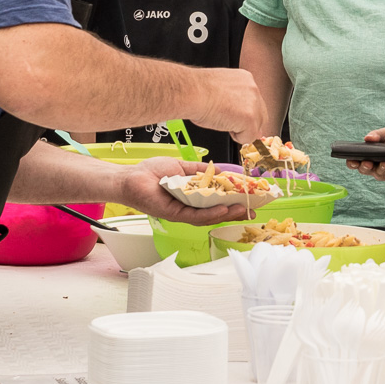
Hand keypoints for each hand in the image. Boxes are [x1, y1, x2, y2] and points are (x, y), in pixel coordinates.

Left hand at [115, 158, 246, 225]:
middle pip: (217, 212)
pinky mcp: (174, 214)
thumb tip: (220, 169)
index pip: (218, 200)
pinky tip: (221, 209)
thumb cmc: (152, 172)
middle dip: (236, 211)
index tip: (250, 198)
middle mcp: (189, 206)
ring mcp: (182, 212)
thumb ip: (201, 170)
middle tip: (253, 209)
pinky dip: (209, 213)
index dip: (234, 200)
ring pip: (208, 216)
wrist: (131, 177)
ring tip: (241, 210)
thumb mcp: (182, 167)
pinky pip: (195, 216)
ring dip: (226, 213)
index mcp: (192, 196)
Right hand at [186, 69, 270, 147]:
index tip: (235, 116)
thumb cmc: (196, 90)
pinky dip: (237, 138)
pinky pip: (248, 138)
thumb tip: (237, 113)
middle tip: (228, 123)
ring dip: (240, 130)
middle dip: (247, 124)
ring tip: (221, 120)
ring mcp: (254, 104)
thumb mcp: (220, 89)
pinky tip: (223, 125)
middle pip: (261, 115)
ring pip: (255, 127)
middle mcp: (253, 89)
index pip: (255, 101)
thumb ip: (234, 99)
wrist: (190, 92)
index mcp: (245, 79)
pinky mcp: (250, 119)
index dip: (244, 113)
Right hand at [344, 126, 384, 182]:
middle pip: (365, 170)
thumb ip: (376, 135)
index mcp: (366, 156)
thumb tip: (368, 138)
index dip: (352, 163)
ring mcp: (384, 171)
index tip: (353, 160)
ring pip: (380, 175)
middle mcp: (373, 166)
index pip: (355, 163)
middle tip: (369, 163)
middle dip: (366, 167)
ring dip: (383, 169)